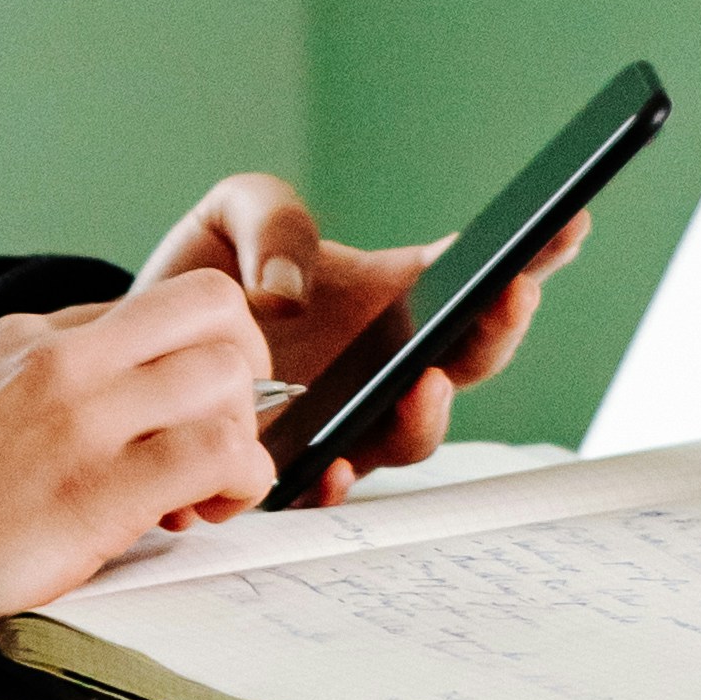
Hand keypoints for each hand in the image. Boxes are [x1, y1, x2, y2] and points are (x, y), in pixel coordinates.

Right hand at [0, 270, 274, 699]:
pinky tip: (198, 516)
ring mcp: (78, 419)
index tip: (183, 416)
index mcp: (23, 340)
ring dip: (244, 437)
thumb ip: (33, 403)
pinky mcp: (94, 489)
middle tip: (219, 441)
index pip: (154, 308)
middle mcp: (57, 360)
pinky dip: (237, 485)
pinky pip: (221, 454)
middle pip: (215, 309)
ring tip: (205, 495)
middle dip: (244, 373)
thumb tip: (100, 425)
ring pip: (231, 375)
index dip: (192, 361)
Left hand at [141, 169, 589, 504]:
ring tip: (425, 383)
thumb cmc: (203, 274)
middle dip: (501, 328)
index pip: (470, 274)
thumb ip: (271, 218)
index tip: (566, 221)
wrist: (134, 346)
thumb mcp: (233, 211)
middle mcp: (383, 365)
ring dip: (430, 413)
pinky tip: (331, 465)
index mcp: (387, 297)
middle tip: (511, 291)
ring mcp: (346, 421)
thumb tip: (292, 291)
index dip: (531, 251)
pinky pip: (330, 487)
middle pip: (469, 360)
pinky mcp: (292, 468)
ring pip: (411, 434)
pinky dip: (338, 481)